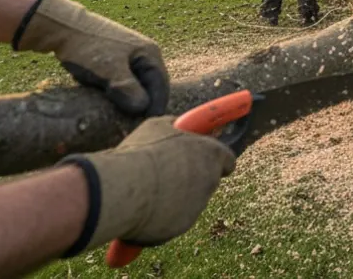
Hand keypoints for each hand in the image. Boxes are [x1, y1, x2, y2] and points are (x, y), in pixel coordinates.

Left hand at [15, 0, 168, 114]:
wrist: (62, 27)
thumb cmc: (88, 48)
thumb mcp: (109, 70)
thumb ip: (128, 89)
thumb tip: (143, 110)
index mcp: (150, 54)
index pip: (162, 87)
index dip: (155, 109)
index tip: (145, 128)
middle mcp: (145, 54)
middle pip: (151, 87)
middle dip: (143, 106)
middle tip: (132, 126)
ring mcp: (131, 56)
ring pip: (137, 85)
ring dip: (130, 100)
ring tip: (120, 117)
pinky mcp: (117, 60)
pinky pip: (125, 82)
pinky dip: (120, 93)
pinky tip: (110, 103)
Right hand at [62, 117, 236, 251]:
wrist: (126, 189)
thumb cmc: (142, 153)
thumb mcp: (158, 126)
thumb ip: (174, 127)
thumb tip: (175, 126)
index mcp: (211, 154)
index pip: (226, 160)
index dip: (214, 160)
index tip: (204, 159)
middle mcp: (210, 182)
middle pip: (205, 181)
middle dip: (188, 179)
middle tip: (163, 174)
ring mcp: (197, 207)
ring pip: (187, 202)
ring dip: (171, 197)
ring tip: (144, 189)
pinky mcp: (180, 227)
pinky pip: (170, 221)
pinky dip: (159, 216)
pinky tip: (139, 206)